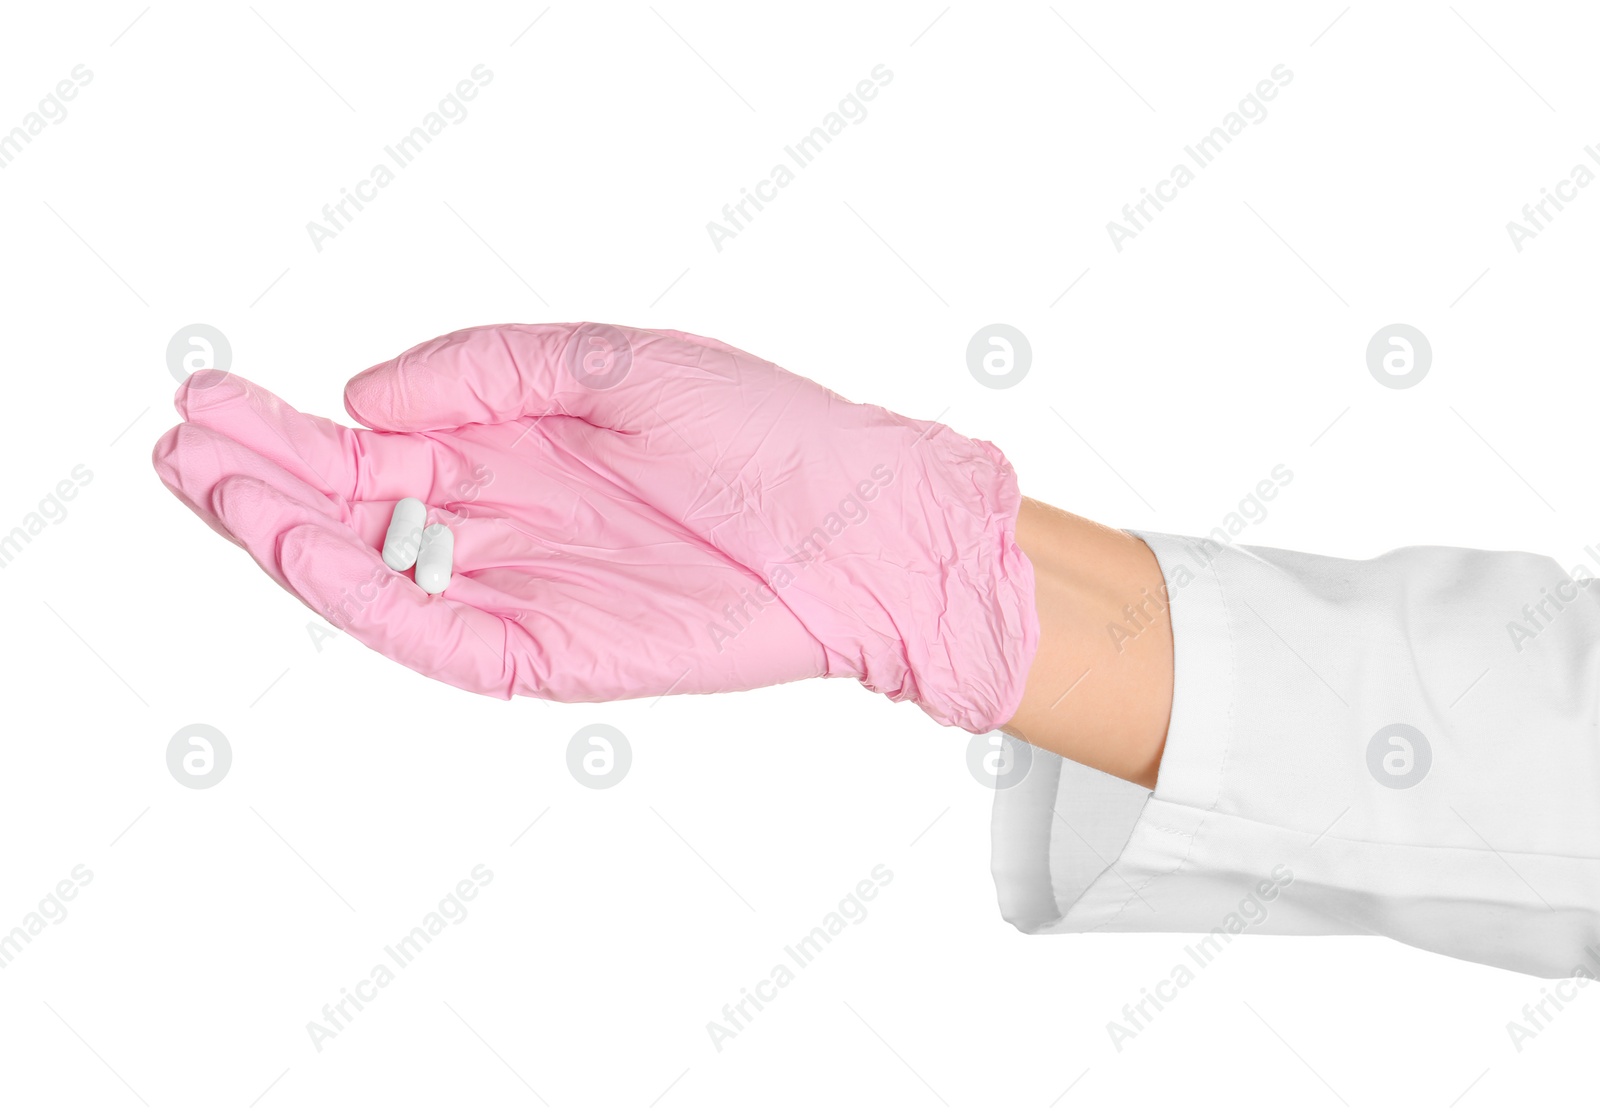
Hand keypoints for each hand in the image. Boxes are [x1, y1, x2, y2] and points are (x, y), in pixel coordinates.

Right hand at [152, 323, 1035, 730]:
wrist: (864, 522)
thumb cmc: (764, 432)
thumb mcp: (613, 362)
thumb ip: (487, 369)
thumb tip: (364, 398)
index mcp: (516, 448)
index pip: (375, 446)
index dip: (289, 426)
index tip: (209, 398)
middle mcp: (507, 521)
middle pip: (356, 511)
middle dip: (264, 480)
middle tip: (180, 448)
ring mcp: (525, 590)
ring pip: (382, 577)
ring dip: (291, 539)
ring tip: (213, 491)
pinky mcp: (554, 653)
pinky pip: (442, 636)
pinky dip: (370, 601)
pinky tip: (308, 552)